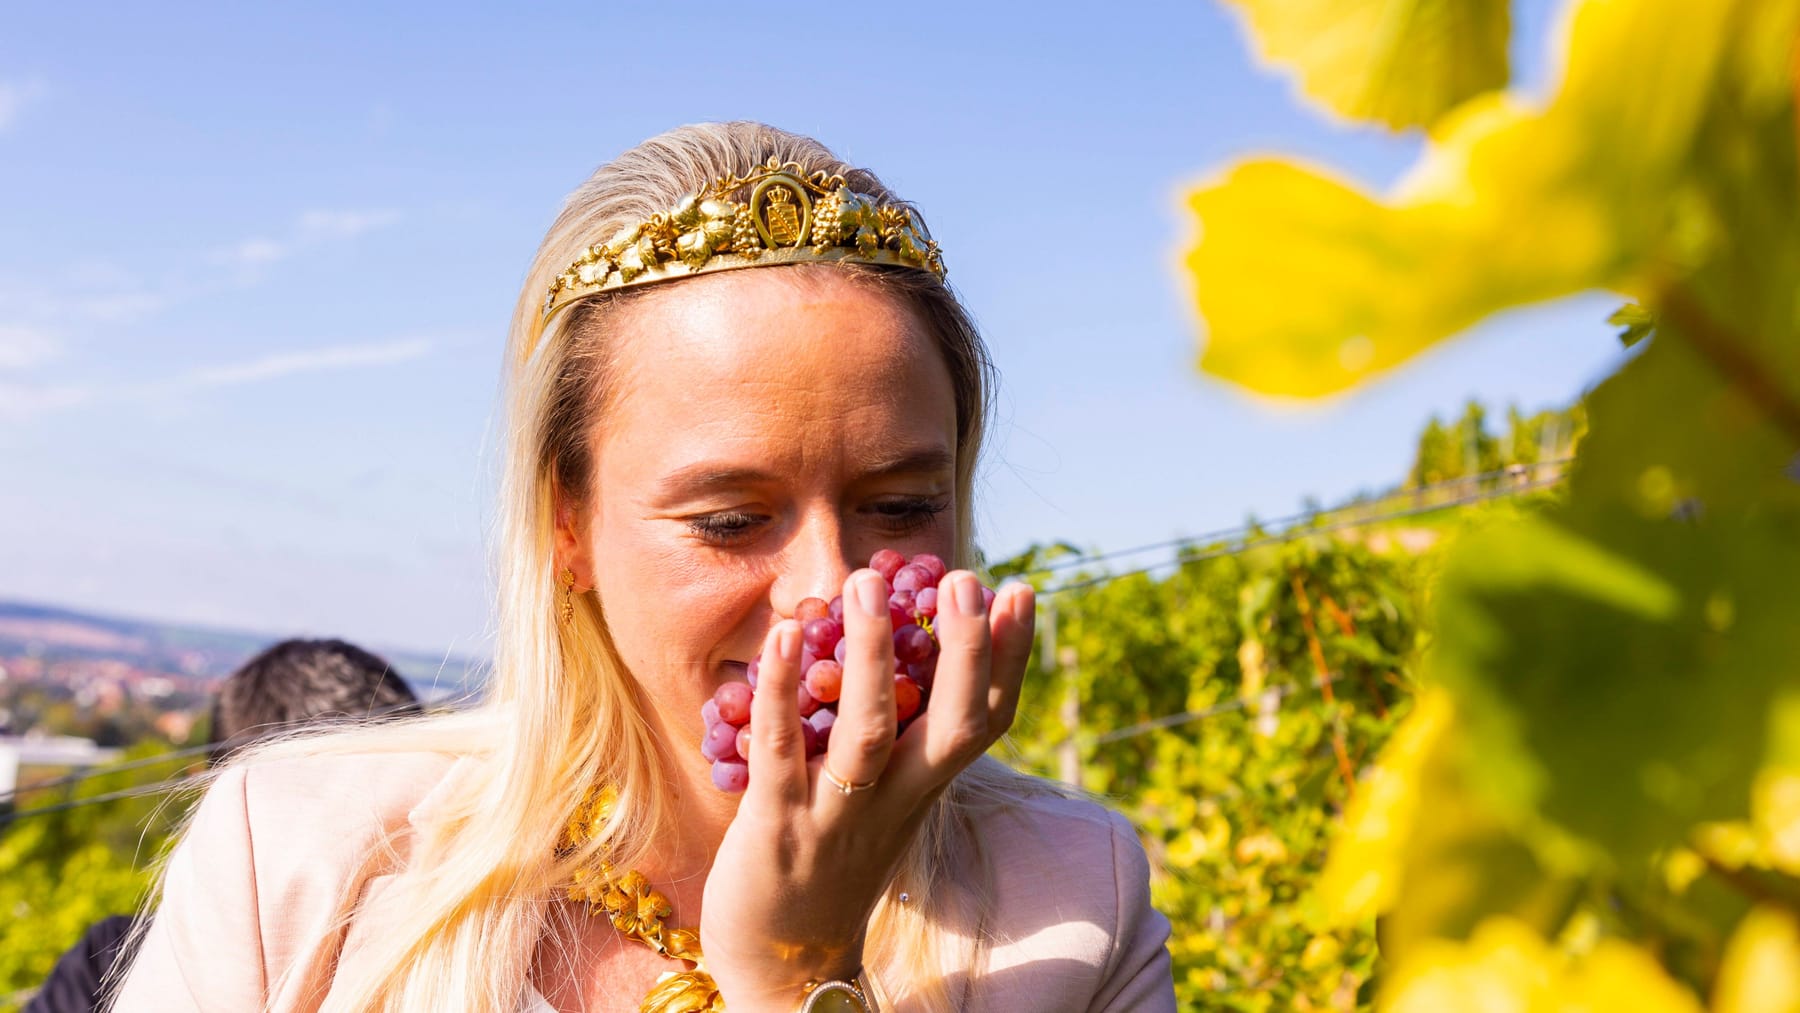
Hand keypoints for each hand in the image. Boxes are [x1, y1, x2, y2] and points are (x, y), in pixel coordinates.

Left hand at [699, 569, 1034, 1010]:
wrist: (787, 966)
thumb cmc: (832, 863)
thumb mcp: (885, 801)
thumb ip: (901, 739)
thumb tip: (909, 654)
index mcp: (925, 788)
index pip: (987, 721)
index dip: (1010, 658)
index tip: (1020, 590)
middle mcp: (896, 801)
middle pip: (952, 724)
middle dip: (966, 650)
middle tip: (964, 577)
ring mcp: (839, 816)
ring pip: (870, 732)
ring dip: (873, 656)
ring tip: (866, 586)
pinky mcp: (778, 827)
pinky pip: (782, 754)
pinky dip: (781, 694)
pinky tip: (779, 638)